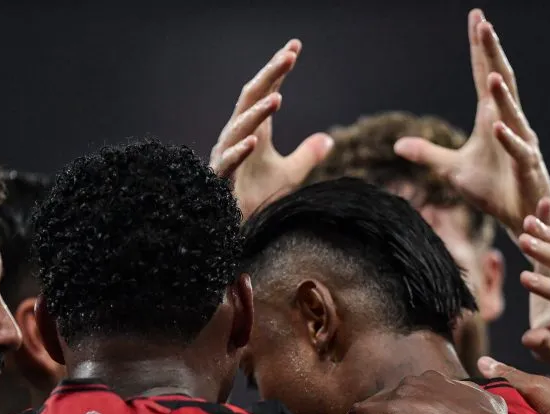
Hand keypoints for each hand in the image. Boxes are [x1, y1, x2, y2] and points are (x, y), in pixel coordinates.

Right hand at [210, 39, 333, 218]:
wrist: (232, 229)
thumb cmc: (255, 200)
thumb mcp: (289, 176)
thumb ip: (306, 156)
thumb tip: (329, 139)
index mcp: (254, 131)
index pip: (266, 92)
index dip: (278, 70)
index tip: (294, 47)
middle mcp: (238, 137)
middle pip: (251, 98)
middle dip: (269, 75)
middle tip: (289, 55)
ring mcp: (227, 156)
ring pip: (240, 127)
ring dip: (258, 113)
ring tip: (277, 98)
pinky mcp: (220, 179)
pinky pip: (229, 161)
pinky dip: (240, 150)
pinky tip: (253, 141)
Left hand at [344, 371, 508, 413]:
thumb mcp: (485, 401)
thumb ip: (475, 398)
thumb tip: (484, 402)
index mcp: (432, 378)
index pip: (406, 390)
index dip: (399, 406)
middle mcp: (414, 381)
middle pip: (386, 396)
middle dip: (381, 412)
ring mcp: (401, 395)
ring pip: (372, 404)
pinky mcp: (392, 412)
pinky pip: (361, 413)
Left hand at [393, 9, 549, 233]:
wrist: (521, 217)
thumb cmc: (493, 191)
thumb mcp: (453, 171)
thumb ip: (428, 155)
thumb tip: (398, 144)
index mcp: (492, 120)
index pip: (484, 77)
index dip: (479, 49)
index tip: (476, 18)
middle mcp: (510, 125)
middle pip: (501, 83)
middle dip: (493, 55)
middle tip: (484, 25)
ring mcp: (522, 145)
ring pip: (512, 114)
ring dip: (502, 95)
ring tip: (491, 73)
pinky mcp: (528, 169)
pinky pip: (518, 151)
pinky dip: (508, 139)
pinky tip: (498, 125)